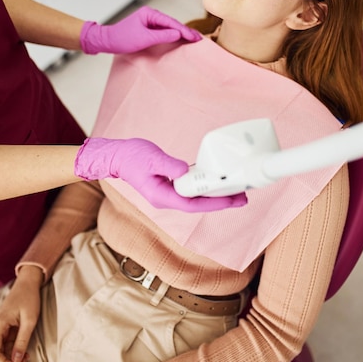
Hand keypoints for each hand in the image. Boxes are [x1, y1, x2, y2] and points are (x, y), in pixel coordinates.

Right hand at [0, 266, 42, 361]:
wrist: (29, 282)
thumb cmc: (30, 298)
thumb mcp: (30, 320)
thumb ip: (22, 340)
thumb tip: (16, 361)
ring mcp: (1, 328)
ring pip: (2, 350)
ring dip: (13, 359)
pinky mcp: (7, 328)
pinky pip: (7, 344)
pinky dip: (15, 351)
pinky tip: (25, 355)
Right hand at [74, 138, 246, 212]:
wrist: (118, 157)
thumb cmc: (132, 158)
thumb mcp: (151, 158)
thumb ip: (169, 165)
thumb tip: (185, 171)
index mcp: (162, 196)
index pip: (194, 204)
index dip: (215, 203)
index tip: (233, 199)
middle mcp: (168, 199)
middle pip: (199, 204)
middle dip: (222, 201)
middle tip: (244, 197)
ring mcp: (170, 193)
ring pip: (197, 198)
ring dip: (216, 195)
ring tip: (237, 190)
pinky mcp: (172, 185)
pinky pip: (193, 189)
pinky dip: (206, 186)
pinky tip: (218, 181)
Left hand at [80, 6, 200, 54]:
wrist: (107, 41)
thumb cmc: (122, 38)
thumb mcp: (144, 38)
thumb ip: (162, 35)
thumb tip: (178, 33)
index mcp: (150, 13)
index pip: (171, 23)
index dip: (185, 31)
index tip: (195, 38)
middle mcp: (151, 15)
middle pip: (172, 24)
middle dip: (186, 31)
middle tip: (199, 39)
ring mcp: (149, 21)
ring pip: (169, 27)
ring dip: (180, 34)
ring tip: (193, 39)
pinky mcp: (148, 28)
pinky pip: (164, 31)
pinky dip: (173, 35)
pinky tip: (180, 39)